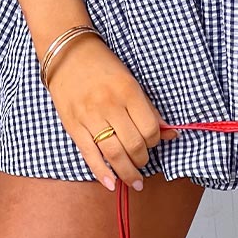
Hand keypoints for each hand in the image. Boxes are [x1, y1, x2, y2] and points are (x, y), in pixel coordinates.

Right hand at [46, 35, 179, 190]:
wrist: (68, 54)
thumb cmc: (103, 66)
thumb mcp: (130, 80)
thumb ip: (148, 107)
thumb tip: (169, 132)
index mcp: (128, 90)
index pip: (149, 127)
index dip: (156, 140)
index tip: (154, 141)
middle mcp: (109, 104)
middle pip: (134, 144)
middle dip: (142, 158)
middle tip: (143, 160)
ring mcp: (90, 116)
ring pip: (114, 154)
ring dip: (127, 172)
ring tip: (134, 180)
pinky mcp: (73, 126)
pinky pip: (90, 155)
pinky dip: (102, 173)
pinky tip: (111, 183)